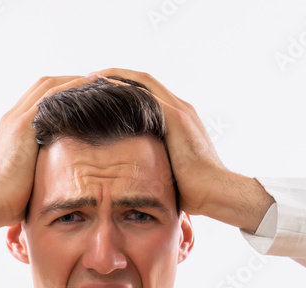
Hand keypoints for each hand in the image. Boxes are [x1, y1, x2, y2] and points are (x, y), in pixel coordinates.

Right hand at [0, 75, 92, 237]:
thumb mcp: (26, 175)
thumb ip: (38, 164)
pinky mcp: (22, 127)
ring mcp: (16, 120)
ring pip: (48, 87)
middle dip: (70, 81)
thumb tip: (56, 171)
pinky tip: (89, 89)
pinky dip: (70, 90)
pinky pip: (49, 98)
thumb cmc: (8, 198)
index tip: (82, 95)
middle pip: (43, 85)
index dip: (61, 92)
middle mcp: (12, 118)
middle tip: (95, 82)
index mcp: (12, 129)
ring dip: (74, 81)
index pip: (38, 98)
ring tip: (98, 81)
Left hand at [90, 68, 273, 231]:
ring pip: (141, 81)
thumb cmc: (196, 192)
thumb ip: (153, 164)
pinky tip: (100, 85)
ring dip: (114, 76)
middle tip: (87, 79)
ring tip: (88, 77)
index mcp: (178, 120)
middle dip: (113, 77)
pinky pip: (145, 93)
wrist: (218, 193)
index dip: (121, 90)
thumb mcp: (168, 172)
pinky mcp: (176, 118)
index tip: (97, 93)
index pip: (146, 94)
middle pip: (141, 81)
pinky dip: (122, 86)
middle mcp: (179, 109)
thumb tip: (133, 178)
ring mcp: (179, 111)